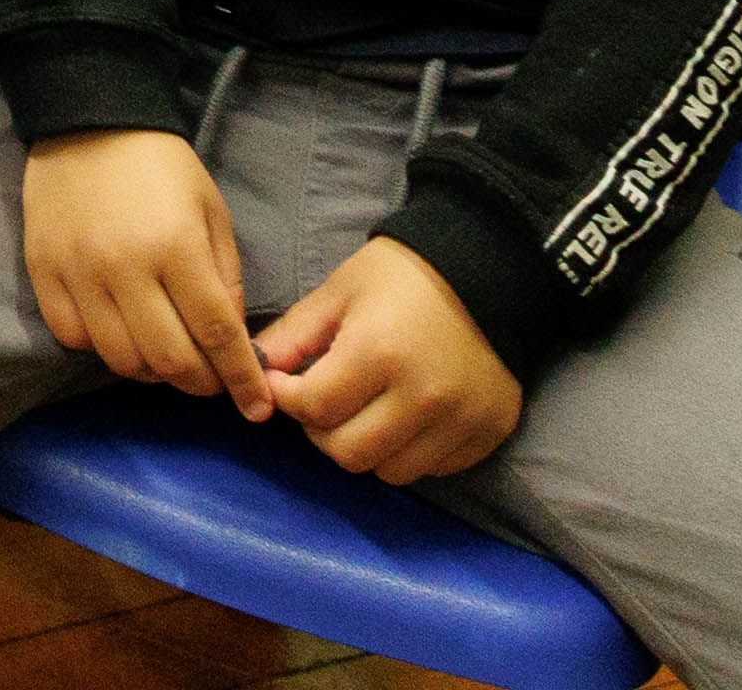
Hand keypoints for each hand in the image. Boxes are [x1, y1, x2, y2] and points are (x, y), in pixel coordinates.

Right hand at [22, 130, 271, 416]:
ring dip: (151, 372)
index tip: (256, 410)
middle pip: (167, 358)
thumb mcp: (211, 212)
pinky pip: (72, 337)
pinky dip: (101, 349)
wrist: (88, 120)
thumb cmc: (162, 167)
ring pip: (119, 358)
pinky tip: (118, 332)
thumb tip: (229, 341)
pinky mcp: (43, 270)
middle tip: (210, 381)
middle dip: (199, 383)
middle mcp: (125, 266)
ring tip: (165, 358)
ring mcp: (78, 271)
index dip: (240, 378)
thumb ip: (225, 278)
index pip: (216, 333)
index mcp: (177, 246)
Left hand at [256, 235, 523, 481]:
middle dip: (322, 430)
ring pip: (390, 471)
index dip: (287, 399)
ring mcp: (461, 421)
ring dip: (367, 446)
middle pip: (348, 453)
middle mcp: (422, 396)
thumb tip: (251, 369)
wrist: (490, 270)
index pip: (314, 409)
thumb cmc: (403, 276)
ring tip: (366, 409)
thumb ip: (292, 335)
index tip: (284, 383)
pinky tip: (406, 417)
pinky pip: (433, 469)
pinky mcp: (488, 433)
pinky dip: (410, 452)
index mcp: (378, 353)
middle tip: (324, 400)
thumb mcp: (339, 292)